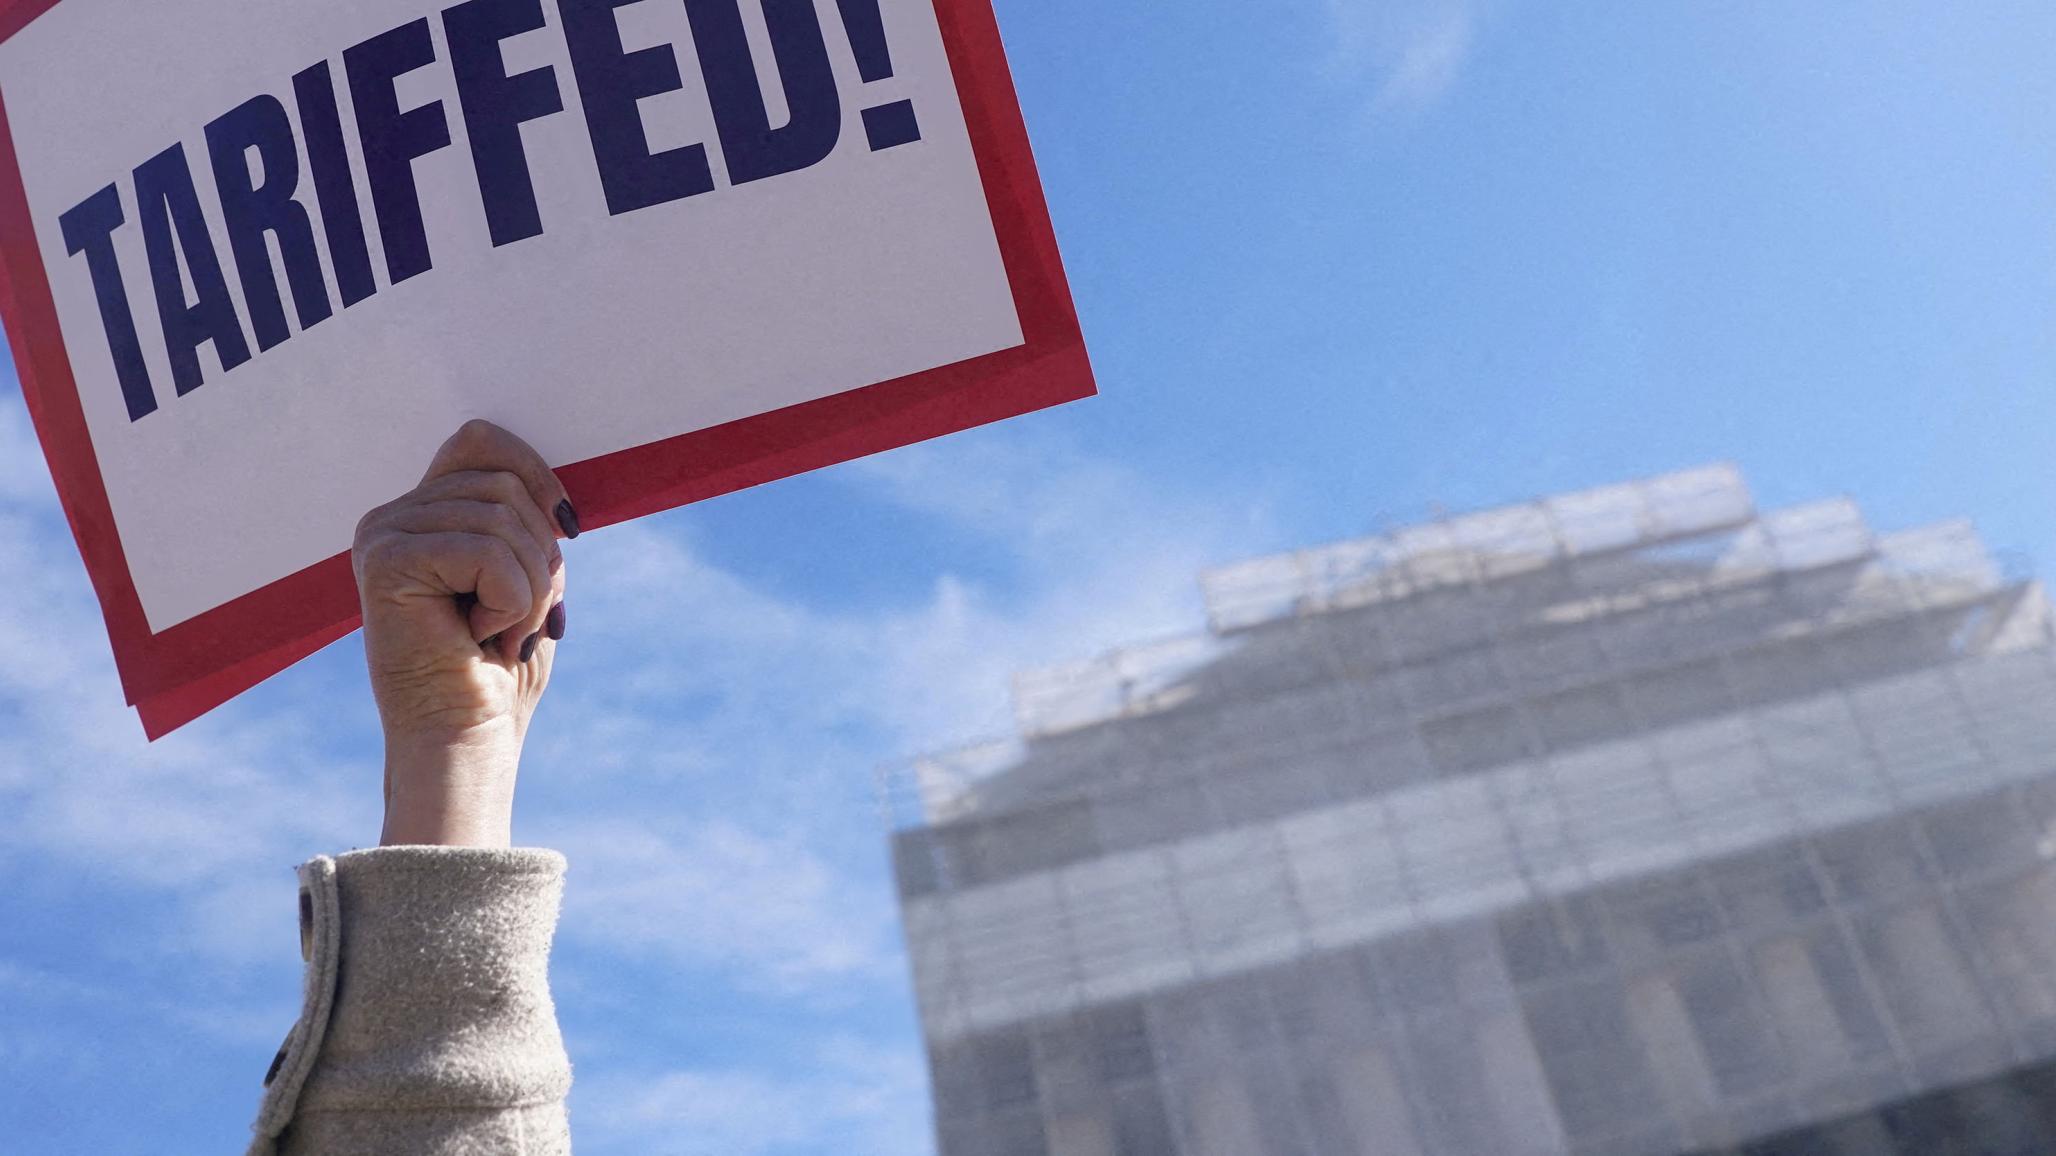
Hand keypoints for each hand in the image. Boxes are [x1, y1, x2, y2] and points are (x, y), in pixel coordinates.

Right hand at [352, 420, 576, 846]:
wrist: (464, 738)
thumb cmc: (498, 671)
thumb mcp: (528, 581)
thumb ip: (529, 528)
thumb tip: (559, 503)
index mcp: (425, 513)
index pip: (482, 442)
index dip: (536, 471)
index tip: (568, 526)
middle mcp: (393, 516)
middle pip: (504, 484)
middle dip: (539, 556)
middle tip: (517, 619)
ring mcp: (382, 536)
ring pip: (501, 518)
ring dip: (528, 587)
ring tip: (499, 632)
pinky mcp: (384, 562)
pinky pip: (485, 551)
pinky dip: (510, 600)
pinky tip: (480, 636)